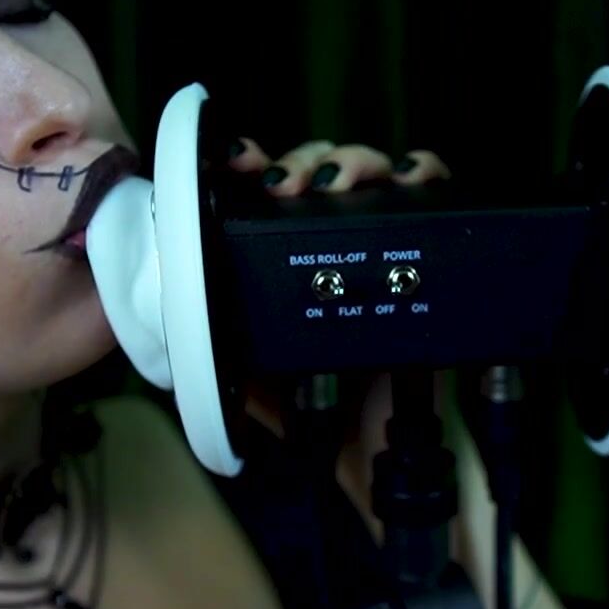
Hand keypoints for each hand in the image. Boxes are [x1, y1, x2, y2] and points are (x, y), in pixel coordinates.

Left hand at [230, 136, 450, 441]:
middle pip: (318, 171)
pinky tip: (411, 174)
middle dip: (301, 163)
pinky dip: (424, 170)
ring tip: (335, 184)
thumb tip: (176, 323)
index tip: (239, 162)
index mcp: (286, 260)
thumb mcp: (251, 376)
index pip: (267, 192)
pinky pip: (432, 193)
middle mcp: (333, 244)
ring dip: (351, 162)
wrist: (373, 447)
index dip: (249, 164)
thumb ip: (220, 353)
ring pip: (369, 171)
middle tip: (284, 185)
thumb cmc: (316, 406)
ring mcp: (381, 245)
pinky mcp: (427, 251)